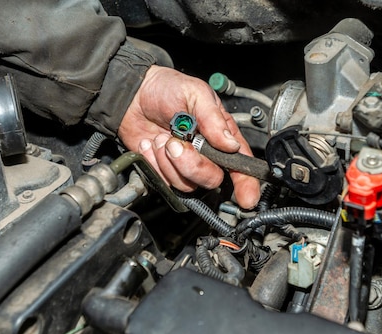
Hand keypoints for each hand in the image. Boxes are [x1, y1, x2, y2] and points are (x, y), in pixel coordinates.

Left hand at [118, 66, 260, 208]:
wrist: (134, 94)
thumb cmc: (168, 89)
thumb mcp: (196, 94)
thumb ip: (213, 118)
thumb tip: (230, 143)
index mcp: (222, 137)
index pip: (241, 166)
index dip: (246, 183)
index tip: (246, 197)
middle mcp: (207, 155)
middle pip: (212, 178)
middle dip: (192, 164)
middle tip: (175, 142)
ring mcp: (186, 165)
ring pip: (186, 184)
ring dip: (168, 161)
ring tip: (162, 138)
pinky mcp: (165, 171)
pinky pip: (164, 182)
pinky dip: (153, 163)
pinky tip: (151, 145)